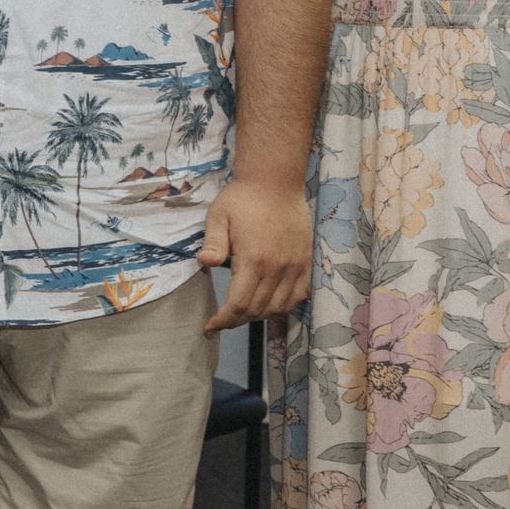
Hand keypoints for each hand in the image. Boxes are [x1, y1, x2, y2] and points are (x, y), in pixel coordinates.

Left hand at [198, 175, 311, 333]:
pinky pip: (298, 296)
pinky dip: (283, 307)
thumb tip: (204, 264)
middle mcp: (277, 268)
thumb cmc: (242, 198)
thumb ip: (213, 243)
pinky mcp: (306, 262)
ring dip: (259, 316)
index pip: (239, 304)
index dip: (223, 321)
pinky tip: (269, 304)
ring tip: (242, 312)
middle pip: (257, 310)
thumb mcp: (219, 216)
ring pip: (278, 308)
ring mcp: (295, 266)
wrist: (276, 181)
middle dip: (236, 321)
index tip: (210, 327)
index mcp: (253, 259)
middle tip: (222, 320)